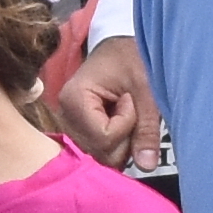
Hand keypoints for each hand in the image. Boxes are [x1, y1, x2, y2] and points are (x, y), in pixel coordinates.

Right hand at [49, 38, 158, 164]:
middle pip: (100, 152)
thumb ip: (146, 128)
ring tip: (125, 112)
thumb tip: (147, 166)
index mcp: (74, 99)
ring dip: (122, 141)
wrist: (121, 45)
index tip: (129, 99)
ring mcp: (70, 126)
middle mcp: (65, 116)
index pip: (104, 137)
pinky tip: (119, 122)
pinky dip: (116, 142)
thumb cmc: (131, 57)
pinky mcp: (79, 131)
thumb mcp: (146, 89)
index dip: (126, 124)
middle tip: (130, 107)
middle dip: (125, 137)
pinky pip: (100, 150)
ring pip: (101, 155)